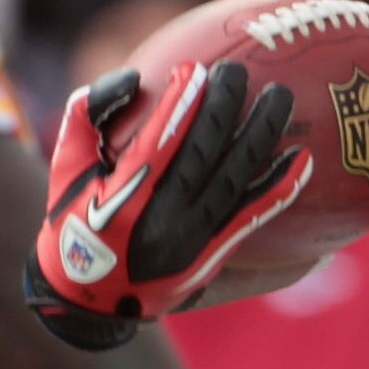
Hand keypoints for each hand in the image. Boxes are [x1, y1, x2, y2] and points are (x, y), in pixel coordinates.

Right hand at [27, 60, 308, 348]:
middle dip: (225, 106)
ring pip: (236, 179)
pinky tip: (303, 158)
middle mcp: (161, 222)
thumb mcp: (65, 166)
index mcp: (122, 201)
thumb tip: (133, 77)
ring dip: (261, 135)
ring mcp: (192, 241)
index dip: (180, 105)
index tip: (197, 69)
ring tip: (281, 97)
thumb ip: (86, 113)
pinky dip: (280, 187)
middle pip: (203, 154)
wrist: (91, 299)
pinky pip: (252, 215)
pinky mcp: (213, 255)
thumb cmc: (73, 217)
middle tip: (239, 69)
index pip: (159, 143)